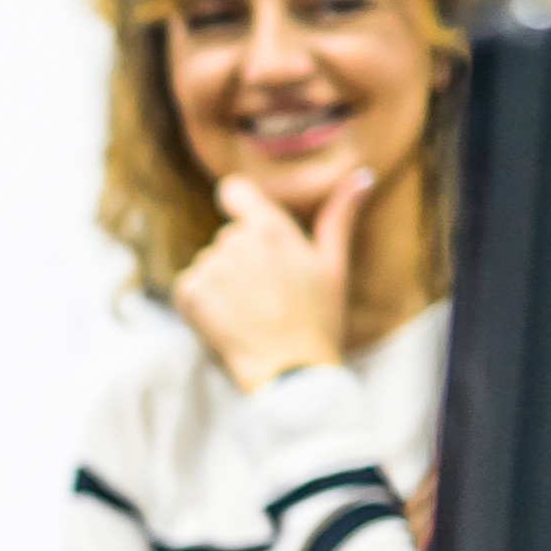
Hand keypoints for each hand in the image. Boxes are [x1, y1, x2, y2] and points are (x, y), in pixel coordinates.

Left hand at [172, 169, 379, 391]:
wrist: (291, 373)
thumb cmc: (318, 320)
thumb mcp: (333, 266)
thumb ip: (339, 216)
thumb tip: (361, 176)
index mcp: (269, 229)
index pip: (234, 190)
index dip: (240, 204)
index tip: (251, 225)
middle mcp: (234, 241)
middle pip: (230, 236)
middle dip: (246, 258)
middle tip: (271, 294)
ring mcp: (208, 267)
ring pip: (212, 263)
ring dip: (226, 282)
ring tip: (254, 312)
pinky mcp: (188, 294)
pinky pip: (191, 286)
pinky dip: (204, 303)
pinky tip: (231, 321)